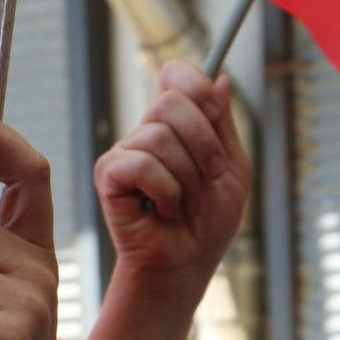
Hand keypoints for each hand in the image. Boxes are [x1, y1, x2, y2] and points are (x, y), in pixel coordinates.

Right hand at [93, 60, 250, 290]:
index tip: (214, 109)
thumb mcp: (231, 169)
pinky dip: (164, 192)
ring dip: (186, 178)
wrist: (186, 265)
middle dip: (203, 143)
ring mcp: (125, 152)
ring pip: (159, 138)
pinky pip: (142, 164)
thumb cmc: (207, 224)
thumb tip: (221, 79)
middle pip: (170, 102)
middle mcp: (146, 133)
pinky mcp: (108, 175)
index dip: (195, 83)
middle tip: (212, 176)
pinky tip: (160, 211)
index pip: (176, 75)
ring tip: (182, 204)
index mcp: (177, 125)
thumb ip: (224, 125)